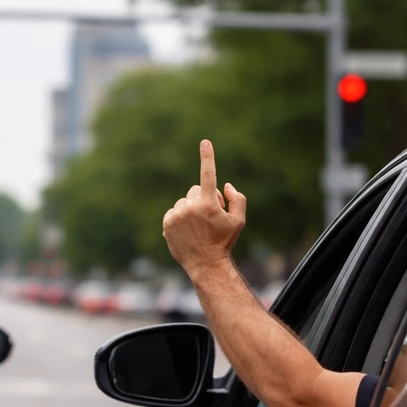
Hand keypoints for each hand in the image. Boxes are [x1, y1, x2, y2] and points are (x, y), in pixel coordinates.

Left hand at [162, 140, 246, 278]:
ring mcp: (176, 215)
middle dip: (204, 199)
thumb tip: (226, 185)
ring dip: (191, 209)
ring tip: (198, 227)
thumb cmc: (224, 242)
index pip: (208, 175)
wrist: (205, 264)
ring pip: (184, 201)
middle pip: (196, 190)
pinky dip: (180, 217)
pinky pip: (174, 211)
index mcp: (209, 204)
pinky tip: (187, 231)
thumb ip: (238, 199)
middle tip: (210, 216)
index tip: (205, 142)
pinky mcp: (167, 223)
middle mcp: (190, 207)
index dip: (207, 157)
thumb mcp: (239, 221)